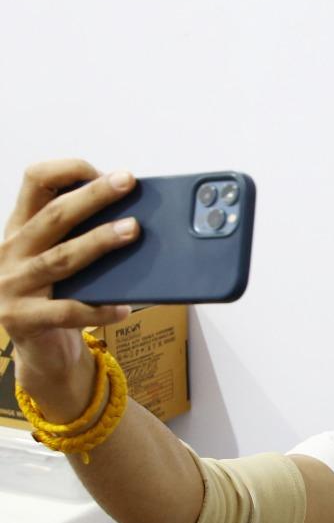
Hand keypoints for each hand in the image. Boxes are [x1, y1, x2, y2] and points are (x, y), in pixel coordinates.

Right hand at [1, 160, 137, 395]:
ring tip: (133, 230)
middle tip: (127, 183)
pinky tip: (125, 308)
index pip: (34, 182)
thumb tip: (131, 214)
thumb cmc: (57, 295)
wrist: (38, 350)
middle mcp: (10, 251)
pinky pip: (67, 312)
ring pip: (61, 258)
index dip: (67, 171)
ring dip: (99, 241)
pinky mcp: (21, 319)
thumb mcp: (62, 258)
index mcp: (19, 228)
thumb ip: (80, 235)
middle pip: (53, 215)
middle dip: (93, 196)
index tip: (104, 172)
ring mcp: (12, 285)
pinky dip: (99, 309)